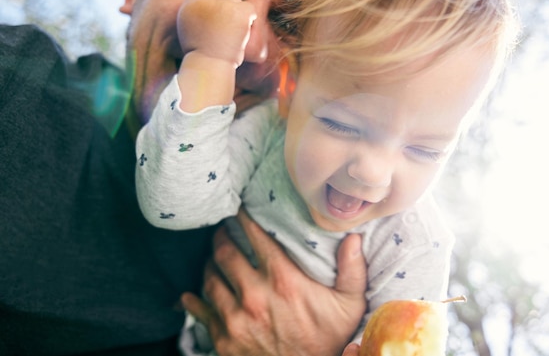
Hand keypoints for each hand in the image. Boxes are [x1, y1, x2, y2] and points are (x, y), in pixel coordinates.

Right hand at [177, 0, 255, 67]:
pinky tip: (243, 33)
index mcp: (188, 5)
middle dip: (224, 12)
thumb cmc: (202, 56)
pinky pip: (249, 9)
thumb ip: (197, 16)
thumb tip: (211, 10)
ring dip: (236, 16)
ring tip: (230, 36)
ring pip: (235, 2)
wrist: (210, 65)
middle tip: (222, 34)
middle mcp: (203, 1)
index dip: (210, 8)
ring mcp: (221, 4)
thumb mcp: (190, 33)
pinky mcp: (238, 11)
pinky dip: (250, 20)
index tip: (212, 23)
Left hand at [181, 209, 367, 355]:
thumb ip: (353, 270)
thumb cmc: (327, 342)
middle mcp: (254, 294)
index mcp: (283, 280)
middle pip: (225, 253)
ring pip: (210, 278)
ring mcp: (235, 317)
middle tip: (222, 230)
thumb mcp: (349, 306)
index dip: (244, 218)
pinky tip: (190, 294)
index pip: (255, 236)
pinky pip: (199, 311)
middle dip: (221, 237)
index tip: (239, 209)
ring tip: (213, 258)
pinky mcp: (223, 338)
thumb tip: (354, 238)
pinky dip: (192, 300)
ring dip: (210, 264)